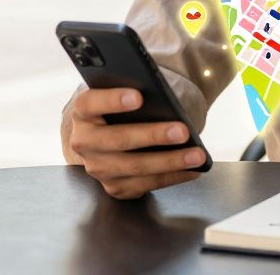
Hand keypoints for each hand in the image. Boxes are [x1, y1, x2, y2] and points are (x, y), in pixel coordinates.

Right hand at [64, 87, 204, 198]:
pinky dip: (172, 177)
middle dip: (153, 136)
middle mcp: (84, 142)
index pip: (90, 103)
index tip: (139, 97)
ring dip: (169, 161)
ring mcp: (97, 168)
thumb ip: (131, 93)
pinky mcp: (114, 187)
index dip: (112, 100)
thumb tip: (162, 98)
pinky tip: (191, 169)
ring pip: (134, 167)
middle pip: (117, 139)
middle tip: (182, 131)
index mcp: (82, 112)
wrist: (108, 135)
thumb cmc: (120, 110)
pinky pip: (145, 184)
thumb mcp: (119, 95)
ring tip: (196, 154)